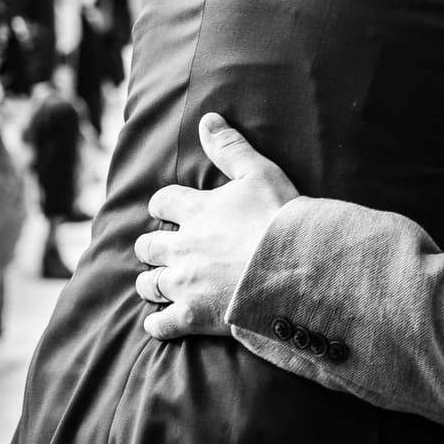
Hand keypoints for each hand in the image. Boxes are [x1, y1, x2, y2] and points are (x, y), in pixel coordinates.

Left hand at [134, 113, 299, 339]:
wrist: (296, 269)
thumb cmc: (280, 219)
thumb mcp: (260, 173)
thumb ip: (230, 147)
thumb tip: (207, 118)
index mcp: (195, 211)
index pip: (162, 202)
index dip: (164, 206)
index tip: (168, 210)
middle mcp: (182, 247)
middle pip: (147, 246)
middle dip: (151, 247)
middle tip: (160, 250)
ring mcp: (185, 283)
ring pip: (149, 284)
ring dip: (151, 282)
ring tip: (158, 283)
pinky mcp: (193, 316)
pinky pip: (161, 325)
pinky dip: (158, 324)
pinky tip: (160, 323)